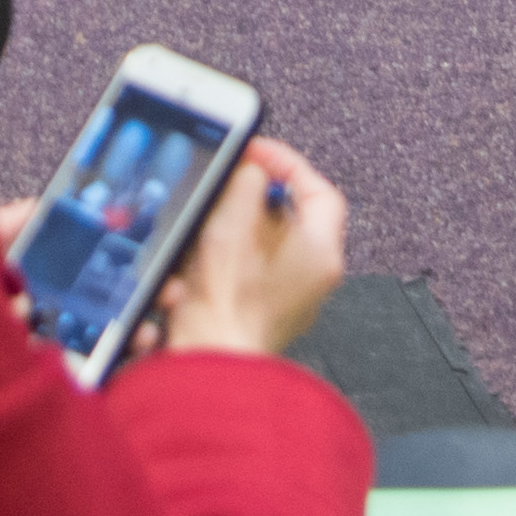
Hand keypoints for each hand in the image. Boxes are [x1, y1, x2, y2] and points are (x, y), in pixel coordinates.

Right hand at [145, 139, 349, 362]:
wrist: (209, 363)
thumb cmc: (225, 304)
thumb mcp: (231, 221)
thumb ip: (247, 182)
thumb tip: (251, 168)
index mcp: (319, 252)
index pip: (319, 191)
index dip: (288, 164)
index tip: (256, 153)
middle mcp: (314, 279)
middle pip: (291, 218)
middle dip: (252, 198)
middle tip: (225, 187)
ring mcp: (290, 300)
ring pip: (264, 244)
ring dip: (230, 228)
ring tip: (203, 226)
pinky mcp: (262, 315)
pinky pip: (247, 272)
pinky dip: (222, 258)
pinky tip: (195, 260)